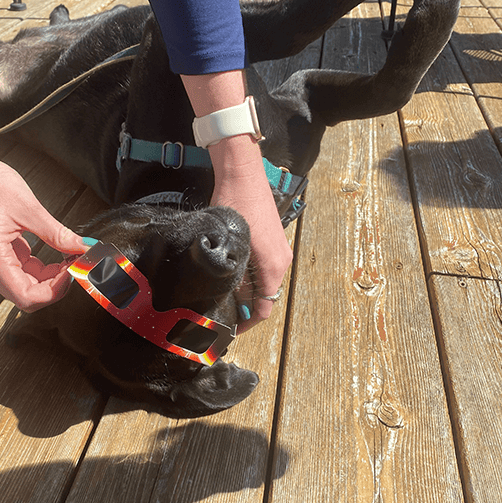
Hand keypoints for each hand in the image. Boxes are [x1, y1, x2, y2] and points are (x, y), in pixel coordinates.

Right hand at [0, 144, 87, 311]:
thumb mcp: (29, 208)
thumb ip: (56, 233)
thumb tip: (81, 248)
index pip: (26, 297)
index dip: (53, 291)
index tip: (72, 273)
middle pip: (27, 295)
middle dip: (55, 285)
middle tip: (75, 265)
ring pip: (27, 284)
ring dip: (51, 277)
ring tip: (70, 258)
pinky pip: (24, 270)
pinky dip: (43, 267)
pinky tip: (58, 253)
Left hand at [209, 135, 291, 332]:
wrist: (243, 174)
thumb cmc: (235, 204)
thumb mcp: (230, 245)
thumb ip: (235, 277)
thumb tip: (233, 301)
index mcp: (273, 266)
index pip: (264, 309)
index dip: (246, 323)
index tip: (229, 329)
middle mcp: (281, 261)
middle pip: (265, 297)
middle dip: (244, 308)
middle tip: (220, 311)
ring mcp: (279, 250)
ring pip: (264, 282)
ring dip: (246, 291)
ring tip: (222, 293)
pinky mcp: (274, 241)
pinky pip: (264, 269)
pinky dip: (250, 277)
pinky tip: (231, 273)